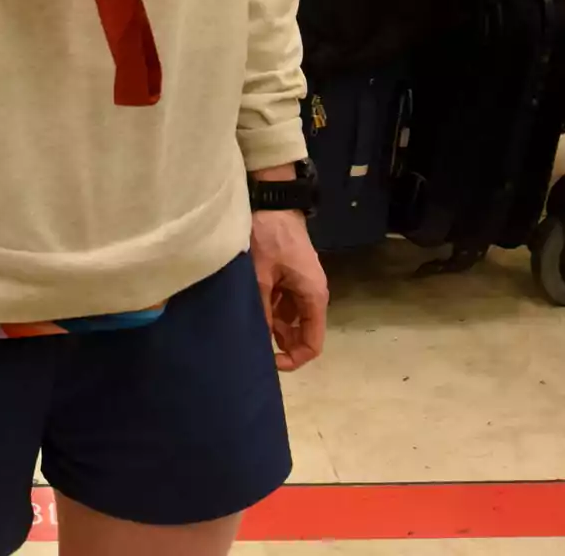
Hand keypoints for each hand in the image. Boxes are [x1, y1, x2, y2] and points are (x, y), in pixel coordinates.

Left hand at [250, 208, 328, 372]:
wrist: (272, 202)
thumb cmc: (269, 238)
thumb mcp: (261, 277)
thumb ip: (262, 311)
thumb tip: (259, 341)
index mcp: (313, 295)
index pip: (313, 343)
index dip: (294, 358)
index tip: (271, 361)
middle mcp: (313, 293)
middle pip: (303, 332)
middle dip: (283, 342)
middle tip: (257, 340)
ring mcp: (303, 283)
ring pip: (292, 318)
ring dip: (274, 324)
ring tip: (251, 320)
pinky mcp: (292, 274)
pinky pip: (286, 302)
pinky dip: (272, 308)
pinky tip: (254, 303)